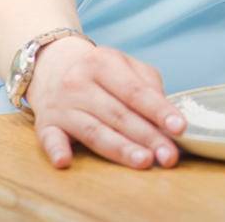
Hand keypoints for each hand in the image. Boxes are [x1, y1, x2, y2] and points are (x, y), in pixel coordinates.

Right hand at [25, 36, 185, 169]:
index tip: (179, 128)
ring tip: (144, 161)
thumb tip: (167, 117)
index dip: (159, 111)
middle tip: (169, 156)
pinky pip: (50, 139)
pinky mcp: (44, 124)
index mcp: (104, 62)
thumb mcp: (124, 66)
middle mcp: (80, 82)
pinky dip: (57, 150)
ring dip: (119, 149)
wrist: (51, 65)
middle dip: (147, 137)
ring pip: (93, 131)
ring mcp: (61, 105)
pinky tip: (66, 162)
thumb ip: (147, 86)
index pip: (136, 91)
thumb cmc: (99, 71)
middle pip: (119, 114)